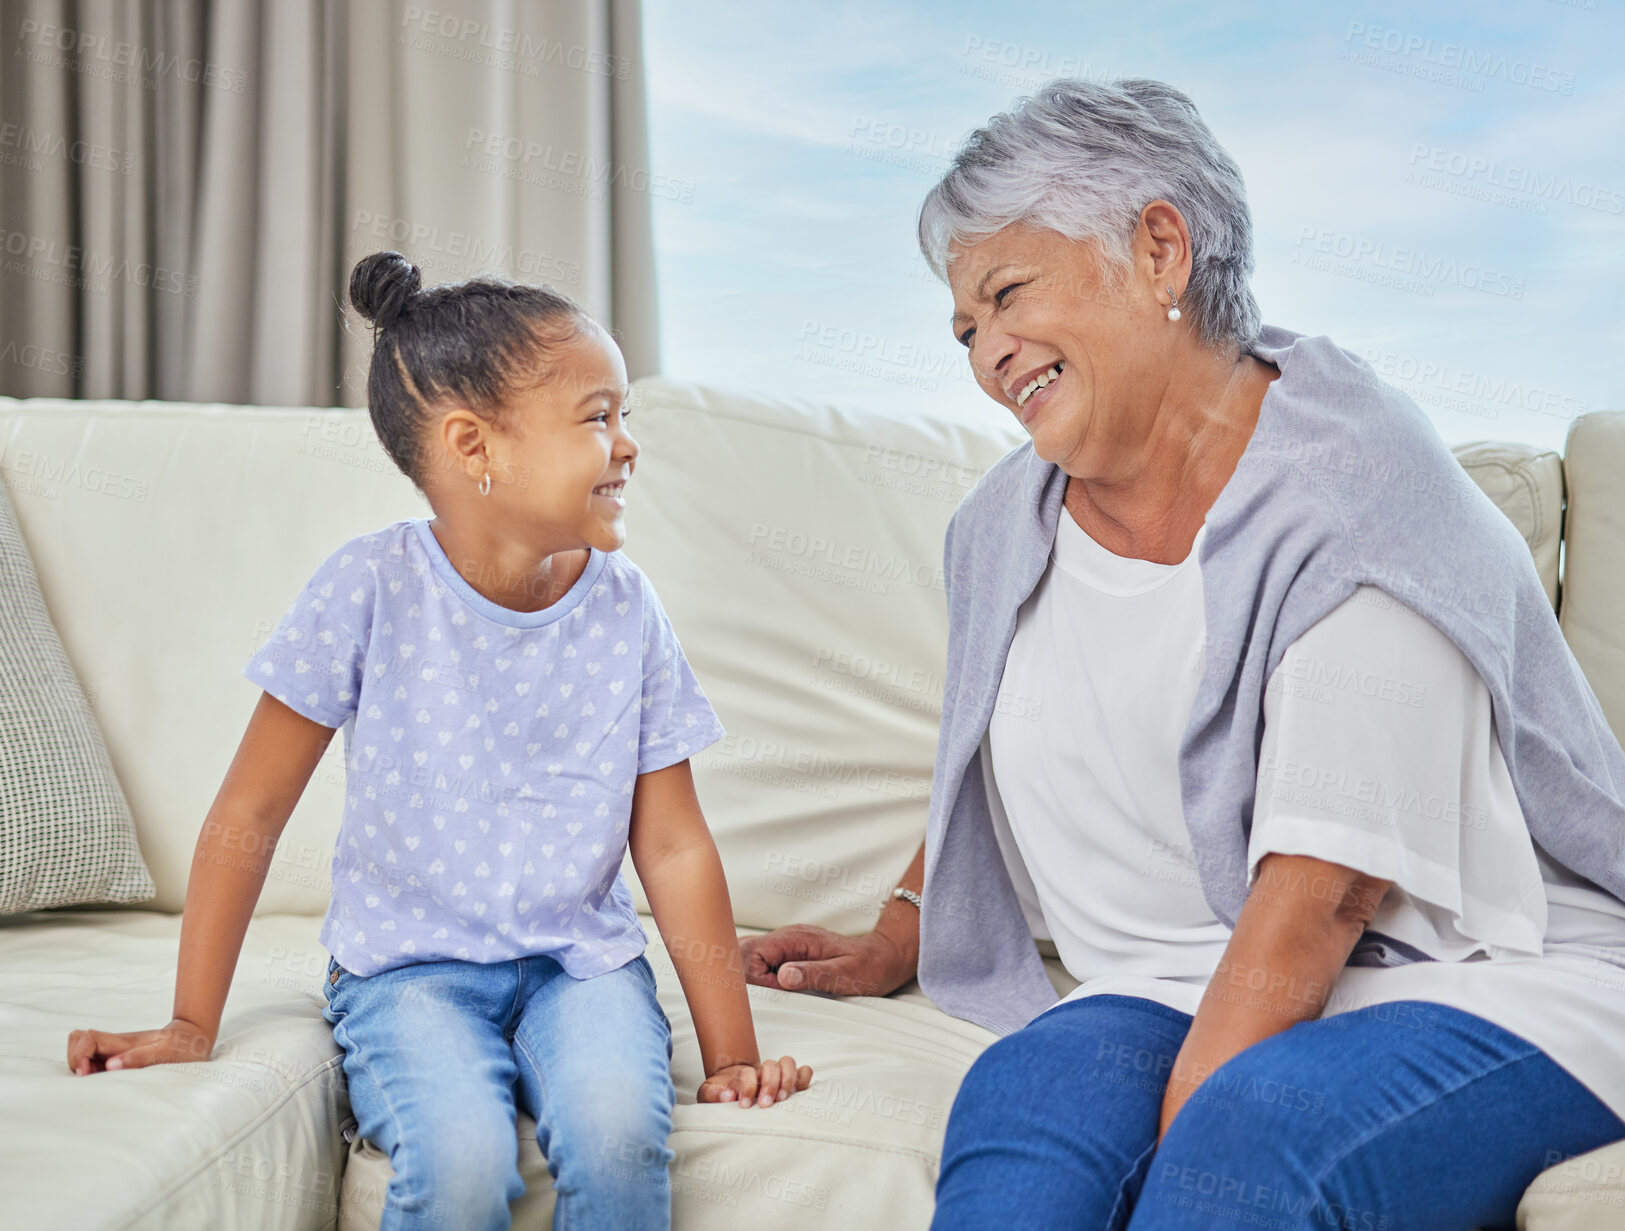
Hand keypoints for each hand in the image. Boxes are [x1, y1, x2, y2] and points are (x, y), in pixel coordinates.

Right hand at [67, 1018, 215, 1075]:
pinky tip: (103, 1081)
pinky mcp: (117, 1058)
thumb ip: (138, 1058)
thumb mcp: (164, 1052)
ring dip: (79, 1064)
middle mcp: (113, 1044)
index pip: (86, 1038)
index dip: (79, 1054)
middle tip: (88, 1076)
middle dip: (74, 1058)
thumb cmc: (181, 1045)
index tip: (85, 1073)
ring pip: (81, 1049)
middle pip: (77, 1041)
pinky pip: (92, 1060)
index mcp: (122, 1041)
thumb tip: (109, 1066)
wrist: (193, 1039)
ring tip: (94, 1079)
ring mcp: (114, 1050)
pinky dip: (88, 1069)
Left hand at [698, 1055, 813, 1107]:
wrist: (730, 1089)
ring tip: (782, 1098)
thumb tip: (728, 1096)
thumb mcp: (709, 1094)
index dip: (747, 1087)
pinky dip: (804, 1077)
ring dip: (787, 1080)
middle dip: (770, 1084)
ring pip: (788, 1062)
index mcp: (743, 1074)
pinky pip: (804, 1071)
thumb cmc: (720, 1094)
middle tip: (764, 1104)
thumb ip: (713, 1094)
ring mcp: (776, 1074)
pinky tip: (799, 1090)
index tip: (743, 1104)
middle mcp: (761, 1071)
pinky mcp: (789, 1082)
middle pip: (771, 1065)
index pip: (749, 1073)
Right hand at [738, 924, 914, 996]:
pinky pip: (761, 961)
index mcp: (797, 939)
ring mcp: (788, 945)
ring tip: (754, 999)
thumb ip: (814, 974)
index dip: (752, 977)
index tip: (768, 995)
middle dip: (739, 974)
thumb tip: (783, 976)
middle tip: (751, 1000)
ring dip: (746, 976)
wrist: (885, 957)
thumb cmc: (869, 967)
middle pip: (744, 949)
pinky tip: (763, 993)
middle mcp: (788, 938)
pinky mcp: (790, 954)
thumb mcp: (845, 975)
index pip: (753, 952)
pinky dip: (756, 976)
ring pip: (749, 954)